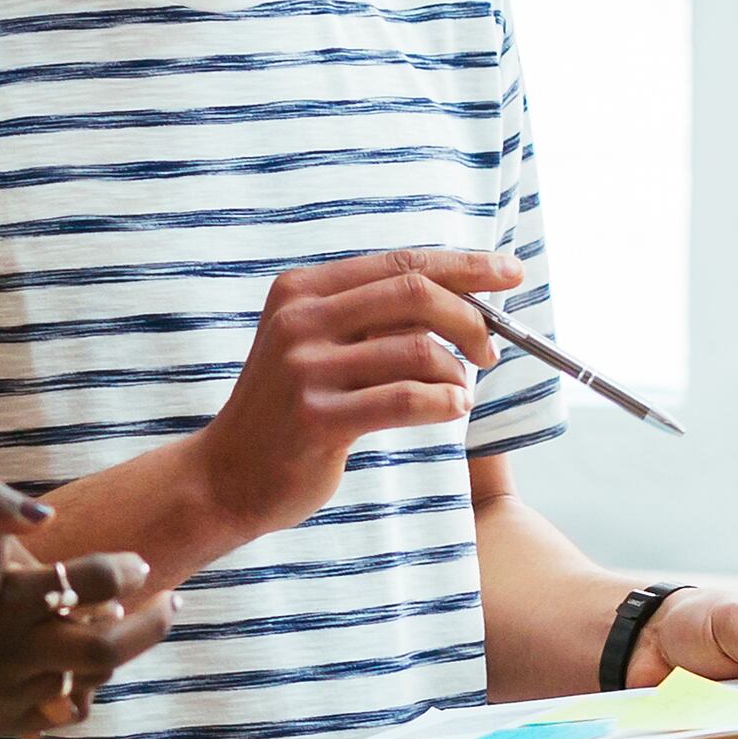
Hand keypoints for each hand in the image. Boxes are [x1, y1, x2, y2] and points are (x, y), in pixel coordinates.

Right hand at [0, 552, 172, 738]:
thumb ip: (25, 544)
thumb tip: (95, 555)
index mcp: (6, 602)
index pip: (87, 583)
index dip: (122, 570)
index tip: (139, 564)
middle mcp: (10, 652)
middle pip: (104, 650)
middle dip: (151, 625)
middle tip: (173, 602)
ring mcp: (7, 693)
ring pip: (88, 681)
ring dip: (115, 651)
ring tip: (134, 626)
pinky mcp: (2, 719)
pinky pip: (63, 708)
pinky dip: (83, 684)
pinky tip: (91, 663)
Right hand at [188, 248, 522, 544]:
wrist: (226, 476)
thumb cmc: (288, 411)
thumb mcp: (317, 346)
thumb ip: (372, 318)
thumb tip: (463, 299)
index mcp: (303, 289)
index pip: (401, 262)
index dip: (465, 265)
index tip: (511, 272)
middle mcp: (300, 318)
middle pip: (415, 293)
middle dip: (471, 317)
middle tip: (492, 350)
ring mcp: (304, 368)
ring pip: (417, 349)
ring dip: (456, 372)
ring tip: (460, 392)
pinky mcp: (316, 417)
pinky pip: (405, 399)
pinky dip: (444, 403)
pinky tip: (453, 410)